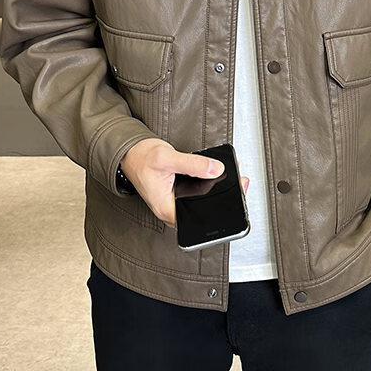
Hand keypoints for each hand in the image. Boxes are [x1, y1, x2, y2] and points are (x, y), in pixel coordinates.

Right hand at [121, 138, 249, 227]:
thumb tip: (216, 170)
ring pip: (201, 202)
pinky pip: (197, 194)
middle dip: (222, 199)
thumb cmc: (141, 158)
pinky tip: (218, 175)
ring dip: (216, 191)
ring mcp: (174, 202)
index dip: (219, 210)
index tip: (234, 199)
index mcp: (167, 208)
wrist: (129, 152)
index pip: (198, 218)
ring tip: (234, 180)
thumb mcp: (167, 158)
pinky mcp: (178, 194)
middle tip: (240, 185)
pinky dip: (208, 184)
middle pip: (203, 211)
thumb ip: (193, 165)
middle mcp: (171, 209)